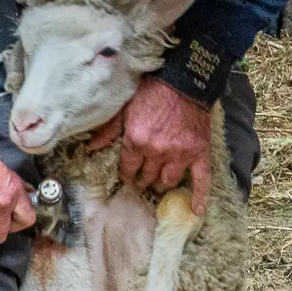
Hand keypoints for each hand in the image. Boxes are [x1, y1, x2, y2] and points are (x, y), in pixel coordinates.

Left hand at [89, 76, 215, 212]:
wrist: (184, 80)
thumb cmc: (151, 91)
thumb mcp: (124, 107)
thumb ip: (109, 130)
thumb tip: (90, 147)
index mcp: (136, 141)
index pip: (128, 169)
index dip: (127, 174)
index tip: (127, 175)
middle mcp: (157, 152)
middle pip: (148, 177)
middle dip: (143, 179)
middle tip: (142, 179)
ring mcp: (180, 154)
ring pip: (168, 181)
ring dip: (162, 183)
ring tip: (159, 182)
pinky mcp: (199, 152)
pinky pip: (201, 180)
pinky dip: (199, 196)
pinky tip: (196, 210)